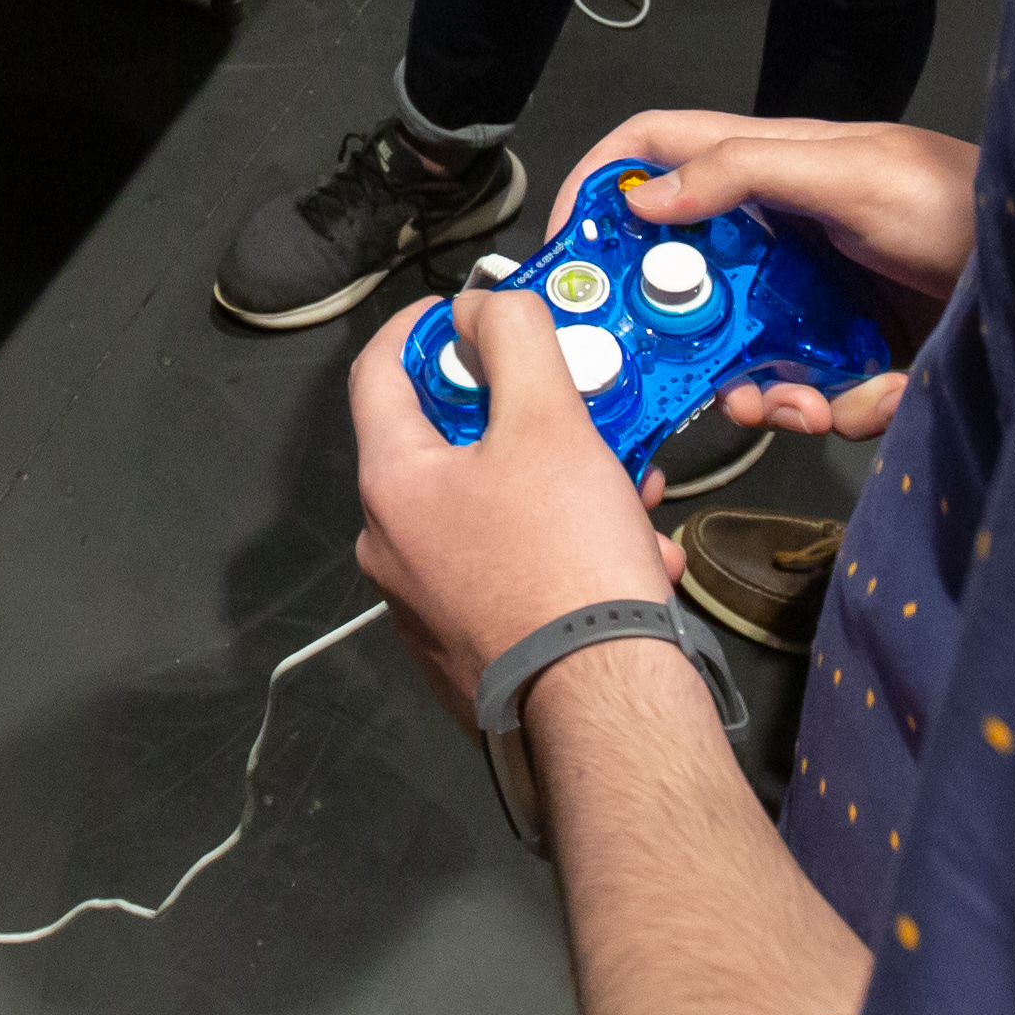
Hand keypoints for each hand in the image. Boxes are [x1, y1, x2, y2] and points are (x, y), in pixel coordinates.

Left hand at [350, 286, 679, 726]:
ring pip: (495, 512)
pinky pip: (515, 574)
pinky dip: (569, 554)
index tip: (471, 308)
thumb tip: (481, 306)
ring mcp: (426, 607)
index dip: (422, 325)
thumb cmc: (567, 557)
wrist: (601, 708)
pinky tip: (638, 561)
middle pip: (450, 444)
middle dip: (530, 418)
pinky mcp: (471, 651)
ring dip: (567, 489)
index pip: (377, 371)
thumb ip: (513, 341)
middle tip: (585, 409)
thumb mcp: (549, 422)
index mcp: (391, 484)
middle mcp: (391, 548)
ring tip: (634, 497)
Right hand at [549, 110, 975, 441]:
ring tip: (792, 407)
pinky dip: (833, 408)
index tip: (571, 245)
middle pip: (690, 276)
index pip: (660, 149)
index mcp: (771, 165)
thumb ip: (745, 171)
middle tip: (678, 371)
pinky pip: (813, 391)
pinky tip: (865, 405)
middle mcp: (784, 230)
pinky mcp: (855, 350)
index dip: (604, 182)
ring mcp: (817, 294)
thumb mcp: (850, 174)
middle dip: (681, 330)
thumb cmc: (958, 203)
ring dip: (758, 389)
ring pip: (744, 350)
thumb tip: (646, 195)